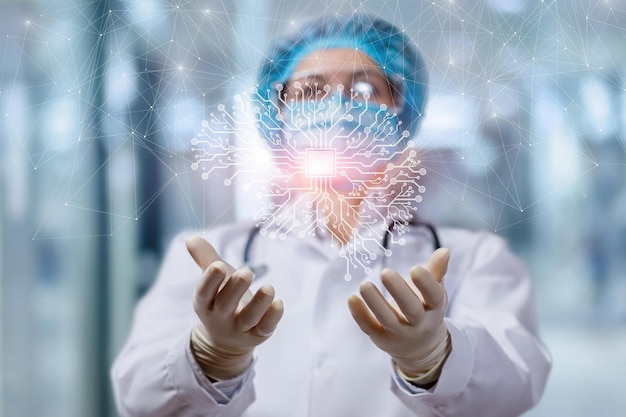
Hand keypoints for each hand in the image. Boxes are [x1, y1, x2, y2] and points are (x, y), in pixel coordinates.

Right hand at [186, 236, 283, 379]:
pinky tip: (279, 303)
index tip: (219, 265)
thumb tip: (191, 238)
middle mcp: (220, 317)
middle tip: (246, 272)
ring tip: (269, 288)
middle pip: (226, 304)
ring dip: (259, 303)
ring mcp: (240, 328)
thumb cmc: (221, 298)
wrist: (227, 339)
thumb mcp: (213, 280)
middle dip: (236, 288)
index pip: (204, 292)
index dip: (210, 280)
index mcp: (205, 302)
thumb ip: (205, 258)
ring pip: (249, 317)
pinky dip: (273, 316)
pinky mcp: (258, 334)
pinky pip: (266, 327)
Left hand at [348, 248, 449, 378]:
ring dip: (375, 302)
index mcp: (434, 308)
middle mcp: (419, 323)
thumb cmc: (425, 308)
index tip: (415, 268)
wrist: (420, 347)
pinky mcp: (381, 338)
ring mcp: (400, 333)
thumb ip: (437, 271)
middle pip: (411, 310)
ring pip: (388, 319)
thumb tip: (445, 250)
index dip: (426, 284)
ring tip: (364, 284)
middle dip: (399, 292)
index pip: (434, 297)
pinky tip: (351, 298)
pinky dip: (360, 314)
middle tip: (385, 272)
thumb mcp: (434, 292)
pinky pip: (370, 327)